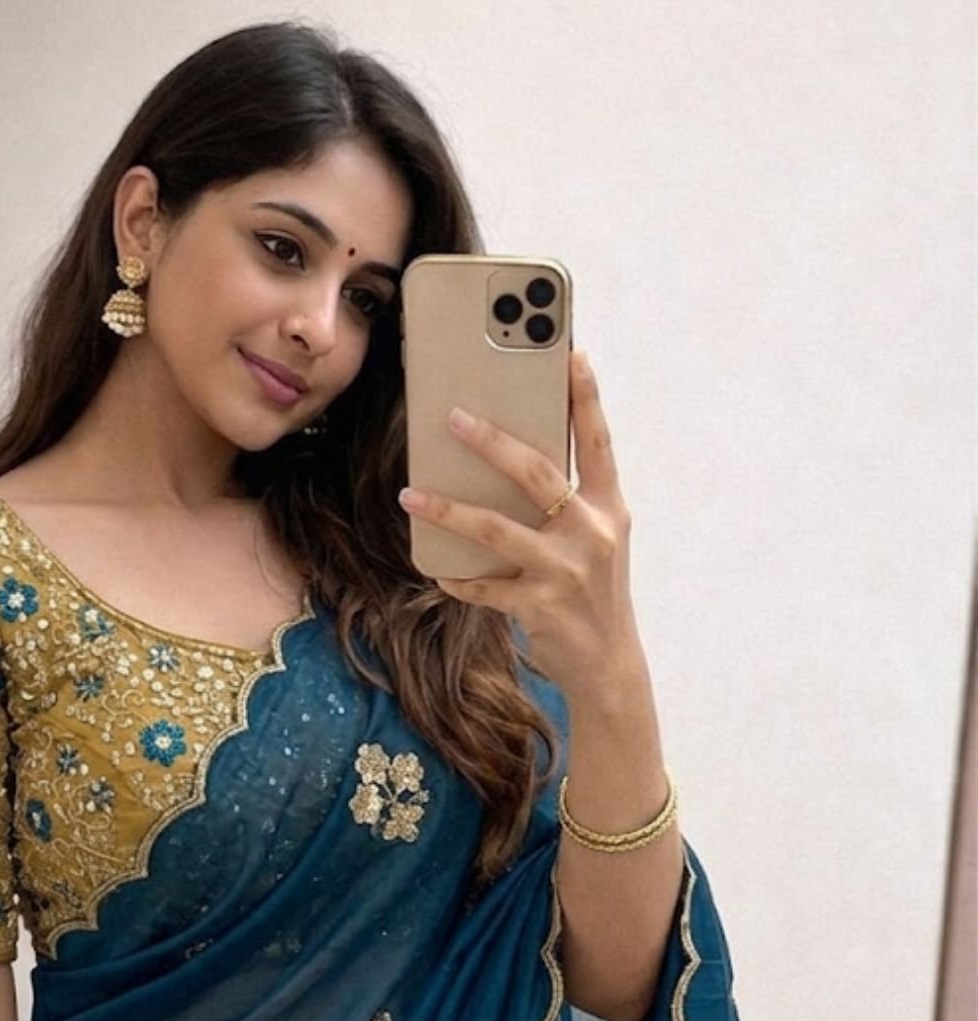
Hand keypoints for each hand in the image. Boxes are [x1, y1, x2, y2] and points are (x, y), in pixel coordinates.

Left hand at [397, 348, 643, 703]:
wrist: (608, 665)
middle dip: (493, 441)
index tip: (572, 355)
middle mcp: (592, 534)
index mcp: (610, 509)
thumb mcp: (597, 541)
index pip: (599, 443)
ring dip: (448, 509)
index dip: (587, 399)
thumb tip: (509, 462)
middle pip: (537, 474)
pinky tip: (437, 570)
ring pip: (496, 529)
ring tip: (411, 493)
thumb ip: (568, 503)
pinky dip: (457, 578)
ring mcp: (565, 571)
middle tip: (453, 416)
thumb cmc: (594, 593)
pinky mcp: (539, 606)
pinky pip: (484, 587)